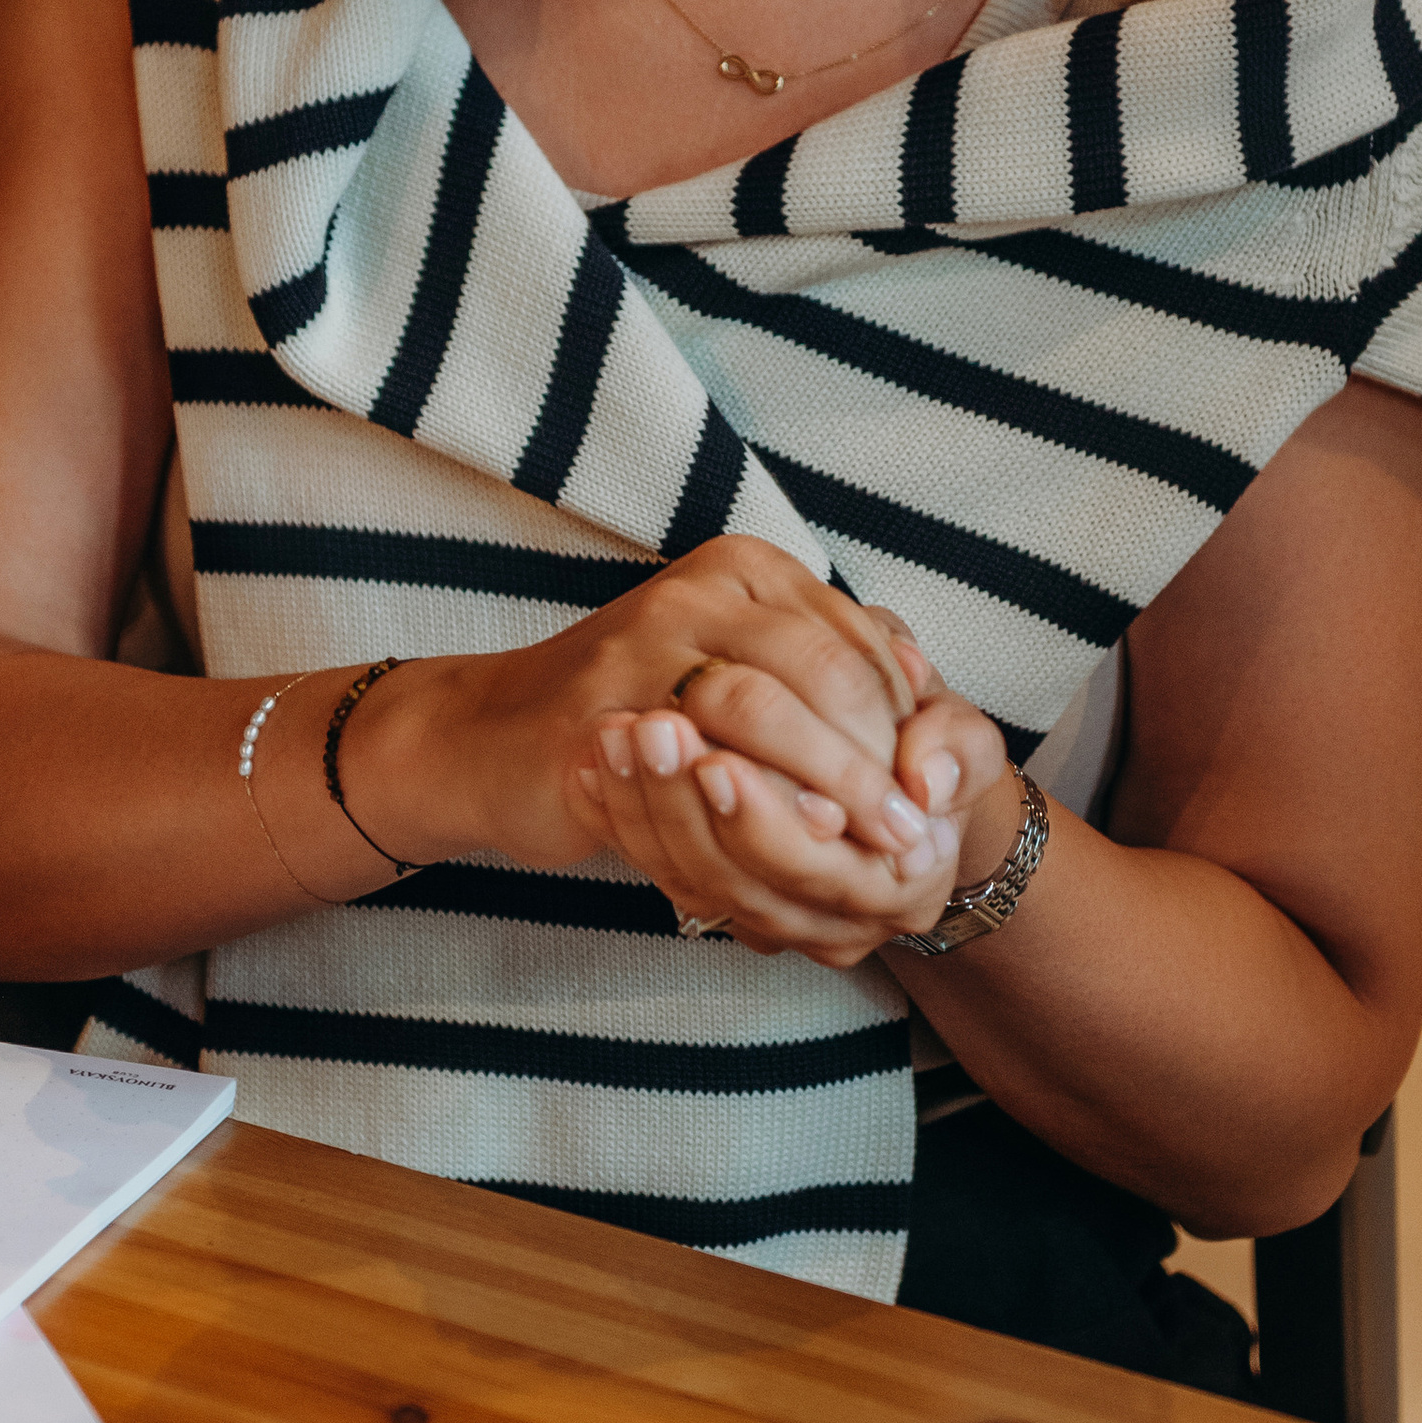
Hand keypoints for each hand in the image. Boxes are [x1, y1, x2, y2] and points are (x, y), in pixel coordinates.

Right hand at [338, 537, 923, 876]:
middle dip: (876, 763)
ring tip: (867, 854)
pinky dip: (751, 809)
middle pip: (823, 670)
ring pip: (766, 711)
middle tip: (915, 839)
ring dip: (827, 790)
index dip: (906, 726)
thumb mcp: (743, 676)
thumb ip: (825, 690)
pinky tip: (784, 851)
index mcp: (747, 568)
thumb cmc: (637, 711)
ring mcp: (643, 641)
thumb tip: (926, 746)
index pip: (858, 641)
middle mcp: (699, 587)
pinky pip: (694, 761)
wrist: (492, 738)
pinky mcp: (601, 707)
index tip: (930, 799)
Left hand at [573, 620, 1016, 964]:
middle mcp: (838, 926)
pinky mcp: (725, 906)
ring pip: (694, 883)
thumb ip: (958, 751)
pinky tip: (591, 764)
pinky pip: (662, 874)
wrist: (903, 792)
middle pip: (743, 882)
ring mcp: (776, 923)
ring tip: (611, 733)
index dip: (764, 814)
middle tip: (645, 733)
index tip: (713, 753)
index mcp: (901, 888)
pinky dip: (622, 821)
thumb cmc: (928, 751)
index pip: (820, 864)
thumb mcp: (964, 739)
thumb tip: (925, 779)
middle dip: (685, 807)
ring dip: (644, 808)